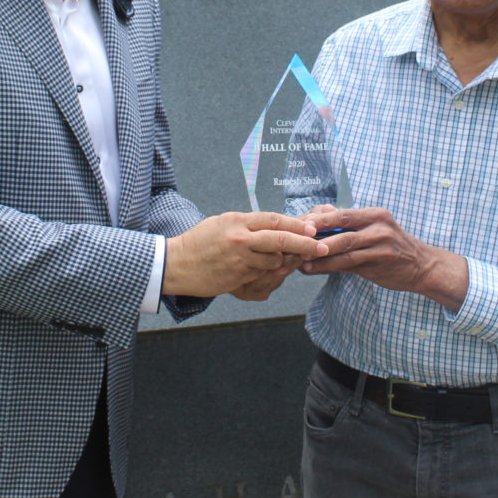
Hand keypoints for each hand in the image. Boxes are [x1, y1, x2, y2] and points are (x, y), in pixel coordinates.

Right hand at [163, 212, 327, 298]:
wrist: (176, 264)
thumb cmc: (199, 242)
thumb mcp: (222, 223)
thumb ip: (247, 225)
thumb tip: (274, 226)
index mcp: (237, 221)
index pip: (273, 220)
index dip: (296, 224)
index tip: (312, 228)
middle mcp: (240, 239)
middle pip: (281, 240)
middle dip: (305, 243)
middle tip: (321, 246)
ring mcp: (239, 260)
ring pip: (274, 261)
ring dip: (282, 261)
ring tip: (282, 259)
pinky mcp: (237, 277)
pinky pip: (262, 275)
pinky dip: (267, 273)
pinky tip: (263, 270)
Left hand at [302, 208, 468, 310]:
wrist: (422, 266)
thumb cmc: (391, 246)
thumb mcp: (373, 229)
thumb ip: (348, 225)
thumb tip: (317, 216)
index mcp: (374, 214)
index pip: (341, 213)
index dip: (318, 218)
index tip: (298, 224)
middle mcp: (378, 226)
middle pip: (341, 227)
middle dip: (315, 234)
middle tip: (294, 240)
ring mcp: (381, 245)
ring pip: (343, 248)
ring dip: (318, 254)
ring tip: (299, 259)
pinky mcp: (380, 263)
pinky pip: (349, 264)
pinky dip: (328, 266)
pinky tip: (313, 269)